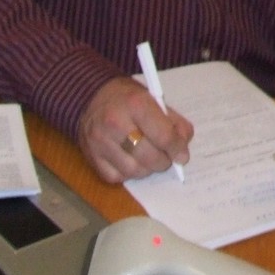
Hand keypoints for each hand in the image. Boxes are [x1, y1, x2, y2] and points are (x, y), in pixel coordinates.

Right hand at [76, 76, 193, 184]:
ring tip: (150, 158)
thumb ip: (173, 122)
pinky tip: (131, 161)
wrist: (91, 97)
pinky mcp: (91, 157)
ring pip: (133, 171)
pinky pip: (116, 177)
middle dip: (163, 161)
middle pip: (149, 157)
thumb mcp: (154, 99)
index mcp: (136, 104)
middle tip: (167, 158)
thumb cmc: (128, 98)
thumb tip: (182, 150)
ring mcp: (100, 142)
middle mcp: (115, 123)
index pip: (163, 136)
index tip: (182, 155)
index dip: (177, 148)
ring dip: (147, 169)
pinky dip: (128, 173)